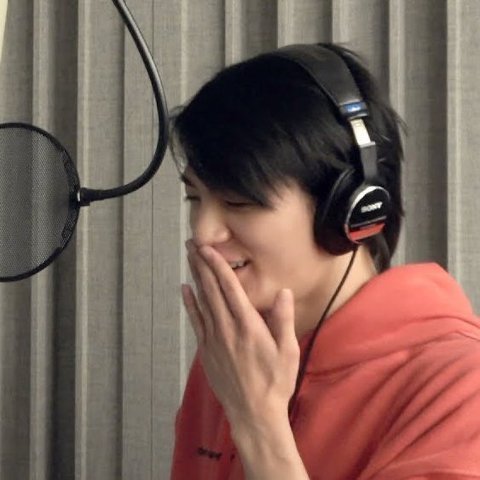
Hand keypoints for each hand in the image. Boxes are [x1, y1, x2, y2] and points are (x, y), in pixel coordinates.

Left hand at [181, 241, 299, 426]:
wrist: (253, 413)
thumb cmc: (275, 382)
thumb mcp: (288, 351)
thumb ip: (284, 320)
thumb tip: (283, 292)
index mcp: (248, 325)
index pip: (230, 288)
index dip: (218, 265)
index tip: (209, 248)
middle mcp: (227, 328)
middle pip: (211, 290)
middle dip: (202, 264)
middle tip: (193, 244)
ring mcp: (214, 339)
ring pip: (202, 302)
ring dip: (195, 278)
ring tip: (189, 259)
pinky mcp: (206, 350)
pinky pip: (196, 322)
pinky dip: (190, 304)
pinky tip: (185, 290)